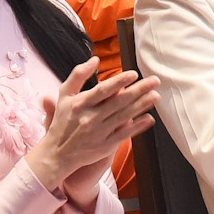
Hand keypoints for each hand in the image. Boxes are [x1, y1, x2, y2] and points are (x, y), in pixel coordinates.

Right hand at [24, 60, 159, 190]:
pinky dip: (137, 127)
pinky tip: (149, 118)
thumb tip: (95, 59)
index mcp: (80, 104)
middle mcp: (90, 118)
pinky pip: (124, 135)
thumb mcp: (64, 95)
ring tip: (156, 96)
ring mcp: (99, 133)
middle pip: (118, 102)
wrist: (57, 153)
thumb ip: (78, 75)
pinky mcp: (105, 146)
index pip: (102, 91)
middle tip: (155, 81)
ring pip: (124, 117)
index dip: (119, 82)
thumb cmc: (62, 121)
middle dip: (138, 90)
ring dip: (142, 106)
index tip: (134, 74)